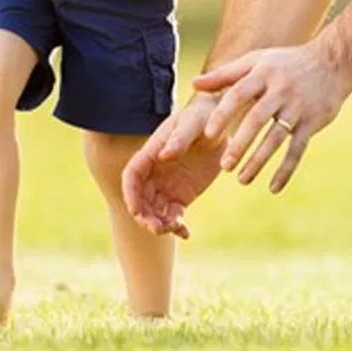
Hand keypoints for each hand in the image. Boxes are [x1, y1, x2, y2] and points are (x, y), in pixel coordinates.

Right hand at [120, 93, 226, 238]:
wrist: (222, 124)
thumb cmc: (203, 117)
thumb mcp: (194, 123)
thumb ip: (179, 138)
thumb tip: (162, 155)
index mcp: (152, 151)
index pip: (132, 175)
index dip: (130, 194)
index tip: (135, 211)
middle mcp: (155, 171)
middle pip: (140, 198)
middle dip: (144, 216)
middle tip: (158, 228)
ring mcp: (167, 185)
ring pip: (154, 210)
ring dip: (159, 224)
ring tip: (175, 227)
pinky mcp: (182, 195)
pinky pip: (173, 215)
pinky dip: (176, 227)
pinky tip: (186, 233)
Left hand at [192, 38, 351, 192]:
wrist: (332, 62)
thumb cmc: (286, 63)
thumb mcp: (256, 61)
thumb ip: (225, 75)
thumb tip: (193, 85)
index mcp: (263, 73)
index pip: (239, 94)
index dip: (223, 114)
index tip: (207, 134)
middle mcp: (280, 90)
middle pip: (256, 119)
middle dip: (240, 144)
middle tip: (224, 166)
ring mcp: (298, 107)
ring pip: (276, 138)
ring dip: (259, 160)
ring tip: (242, 179)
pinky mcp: (312, 123)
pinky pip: (297, 149)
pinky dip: (286, 170)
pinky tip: (273, 188)